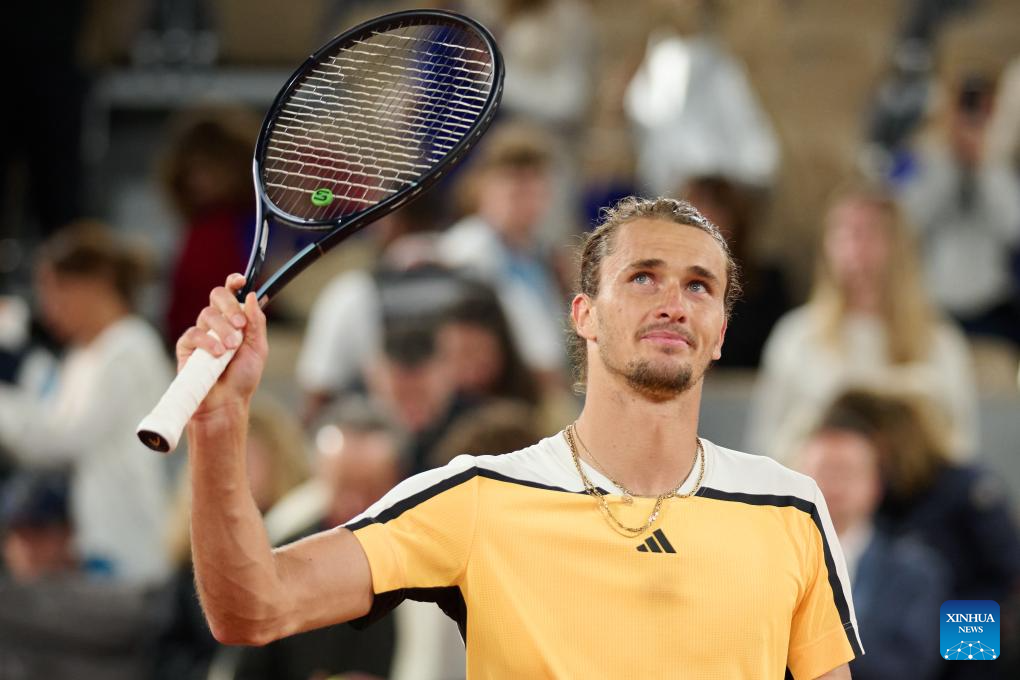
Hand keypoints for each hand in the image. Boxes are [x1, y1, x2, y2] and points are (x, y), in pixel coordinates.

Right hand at [177, 274, 267, 416]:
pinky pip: (193, 334)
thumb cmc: (242, 378)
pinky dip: (207, 341)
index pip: (231, 294)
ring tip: (231, 348)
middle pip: (217, 296)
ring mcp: (201, 334)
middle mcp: (217, 323)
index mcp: (235, 320)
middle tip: (240, 326)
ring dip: (222, 329)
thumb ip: (256, 323)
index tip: (240, 281)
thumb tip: (251, 295)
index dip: (234, 283)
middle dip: (230, 306)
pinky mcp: (186, 347)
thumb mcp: (257, 348)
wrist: (227, 403)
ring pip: (207, 315)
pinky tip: (217, 353)